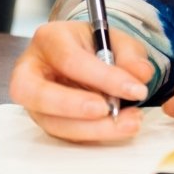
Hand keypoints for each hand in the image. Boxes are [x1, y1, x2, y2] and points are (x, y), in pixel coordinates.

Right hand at [9, 21, 154, 142]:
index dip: (103, 77)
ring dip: (91, 129)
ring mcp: (34, 100)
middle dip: (75, 107)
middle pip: (40, 94)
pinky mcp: (45, 120)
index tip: (134, 90)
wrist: (84, 58)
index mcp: (49, 39)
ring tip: (126, 124)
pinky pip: (64, 134)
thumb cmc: (94, 46)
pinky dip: (92, 135)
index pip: (70, 60)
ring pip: (52, 123)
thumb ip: (130, 55)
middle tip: (108, 111)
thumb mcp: (116, 40)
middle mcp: (32, 70)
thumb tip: (141, 74)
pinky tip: (116, 129)